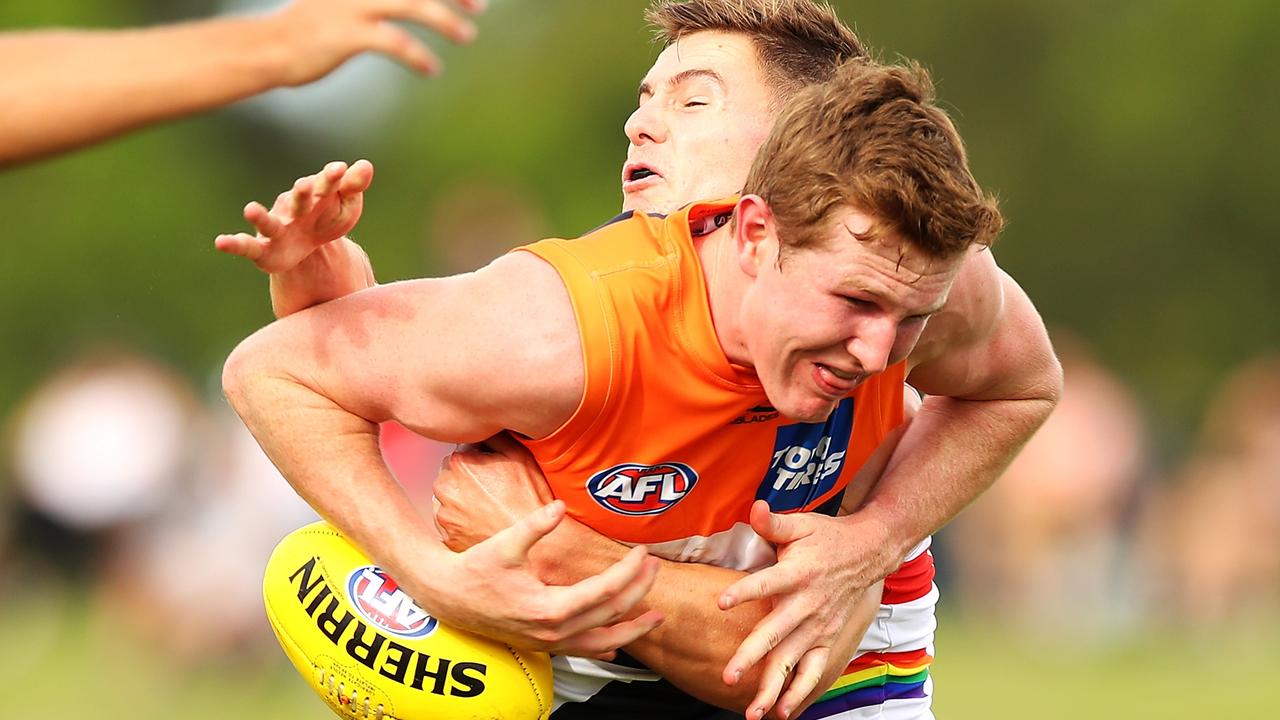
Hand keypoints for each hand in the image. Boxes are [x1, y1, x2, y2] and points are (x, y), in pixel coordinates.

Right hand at [216, 160, 371, 273]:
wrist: (306, 247)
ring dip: (259, 216)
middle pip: (298, 201)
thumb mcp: (346, 206)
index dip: (332, 179)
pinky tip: (220, 242)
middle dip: (301, 194)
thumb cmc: (326, 218)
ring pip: (268, 222)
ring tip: (249, 209)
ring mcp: (277, 228)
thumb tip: (366, 165)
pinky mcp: (264, 250)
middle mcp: (293, 210)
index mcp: (316, 198)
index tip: (341, 169)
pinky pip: (246, 246)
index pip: (325, 186)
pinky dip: (234, 244)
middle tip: (305, 185)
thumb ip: (353, 186)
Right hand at [268, 0, 486, 82]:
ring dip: (445, 20)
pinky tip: (431, 69)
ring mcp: (352, 5)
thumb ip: (378, 0)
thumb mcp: (344, 2)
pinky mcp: (347, 34)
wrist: (271, 48)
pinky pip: (394, 42)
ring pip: (412, 4)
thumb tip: (412, 2)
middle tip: (481, 6)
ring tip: (468, 36)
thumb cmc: (312, 28)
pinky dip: (418, 56)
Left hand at [434, 433, 554, 551]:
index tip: (492, 469)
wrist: (535, 544)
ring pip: (449, 497)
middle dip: (466, 477)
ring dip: (462, 498)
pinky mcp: (447, 535)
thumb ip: (496, 436)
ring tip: (487, 506)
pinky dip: (461, 519)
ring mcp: (443, 514)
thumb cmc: (530, 501)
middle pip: (451, 473)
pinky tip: (481, 520)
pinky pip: (450, 521)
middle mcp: (445, 487)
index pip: (462, 449)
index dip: (480, 458)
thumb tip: (486, 427)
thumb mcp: (520, 457)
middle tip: (491, 488)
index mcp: (460, 463)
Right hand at [434, 500, 664, 659]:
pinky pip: (583, 651)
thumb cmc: (473, 570)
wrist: (447, 596)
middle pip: (611, 614)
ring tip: (655, 617)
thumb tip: (559, 507)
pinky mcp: (543, 644)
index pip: (605, 590)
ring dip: (632, 628)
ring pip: (603, 642)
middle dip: (639, 591)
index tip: (643, 552)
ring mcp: (549, 642)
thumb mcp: (504, 544)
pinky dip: (606, 646)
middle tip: (656, 569)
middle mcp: (554, 632)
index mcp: (550, 608)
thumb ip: (535, 525)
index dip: (629, 570)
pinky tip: (618, 643)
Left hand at [719, 501, 898, 719]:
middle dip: (752, 656)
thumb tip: (754, 507)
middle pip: (775, 633)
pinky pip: (813, 671)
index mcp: (797, 573)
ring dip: (773, 687)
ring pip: (792, 661)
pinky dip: (800, 693)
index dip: (744, 592)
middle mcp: (808, 604)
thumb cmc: (827, 537)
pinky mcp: (827, 639)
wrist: (870, 553)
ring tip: (753, 711)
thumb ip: (774, 521)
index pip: (767, 582)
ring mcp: (819, 626)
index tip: (721, 602)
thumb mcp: (802, 523)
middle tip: (728, 675)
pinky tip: (782, 713)